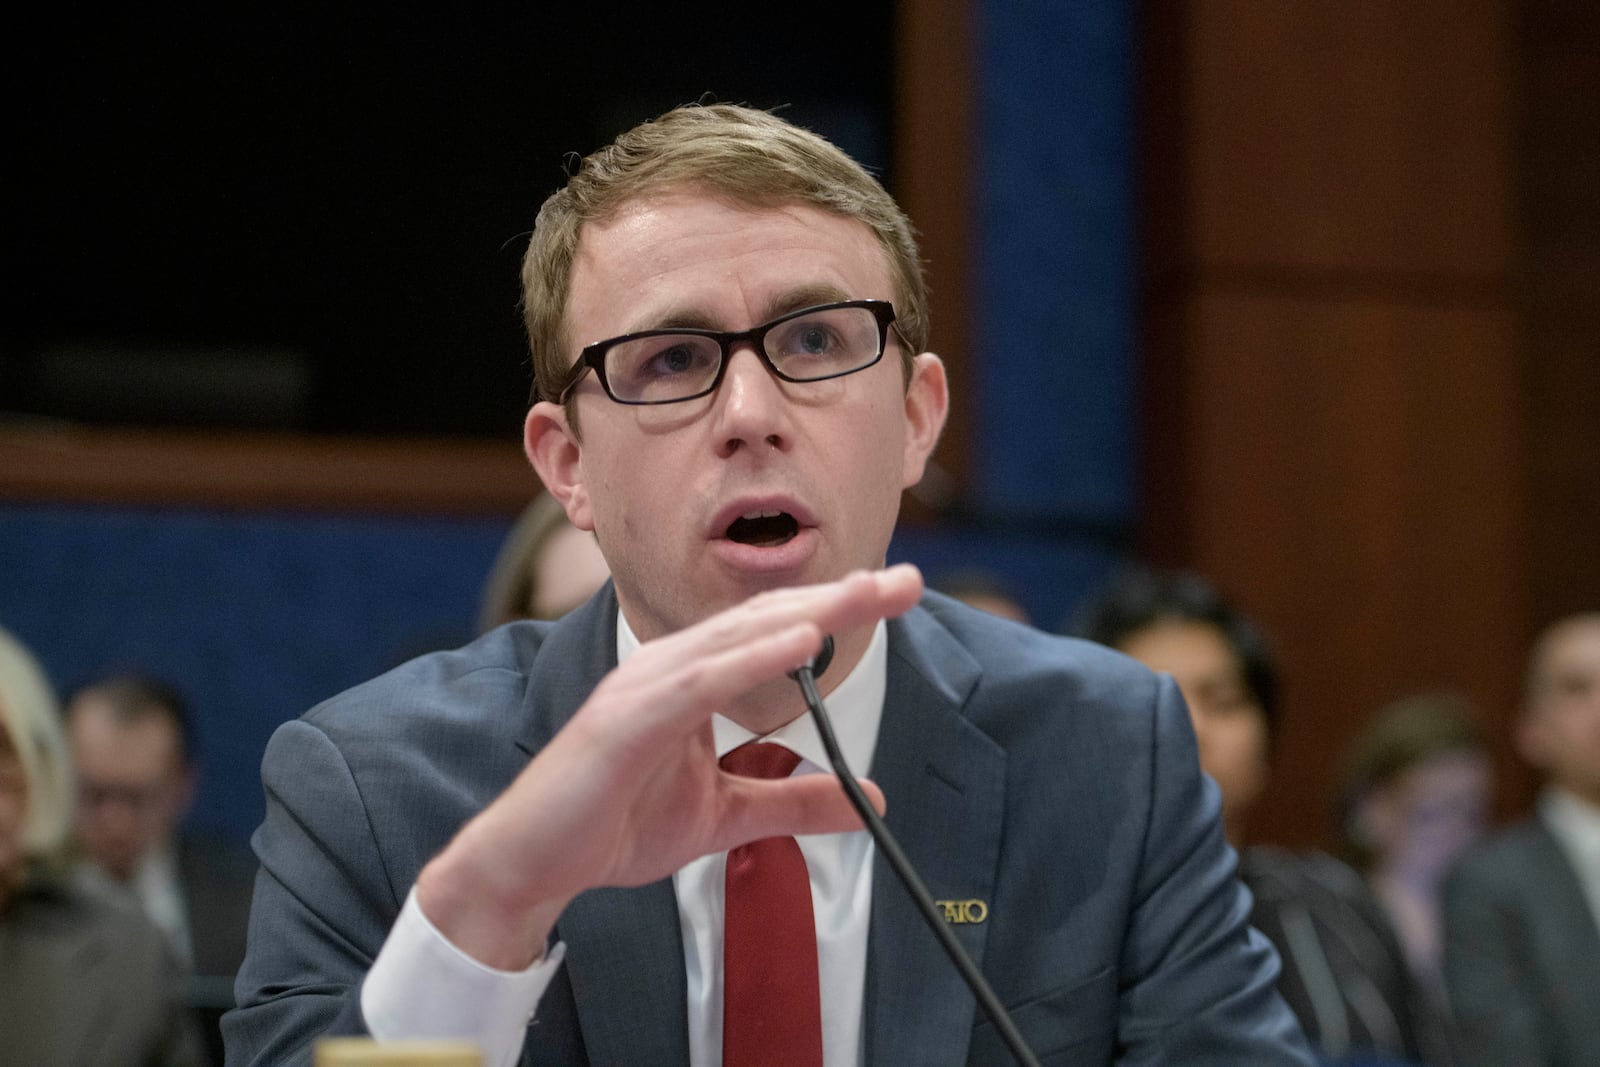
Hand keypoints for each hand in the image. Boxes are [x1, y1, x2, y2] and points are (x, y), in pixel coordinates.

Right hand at [415, 564, 922, 967]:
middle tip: (907, 579)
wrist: (534, 864)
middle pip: (767, 618)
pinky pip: (698, 682)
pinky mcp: (627, 719)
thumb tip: (869, 799)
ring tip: (866, 596)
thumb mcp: (726, 818)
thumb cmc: (614, 824)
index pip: (775, 631)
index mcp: (693, 679)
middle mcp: (671, 668)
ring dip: (806, 613)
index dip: (836, 610)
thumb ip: (794, 802)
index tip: (898, 592)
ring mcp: (645, 687)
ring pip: (737, 637)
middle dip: (840, 598)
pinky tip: (799, 641)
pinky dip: (750, 658)